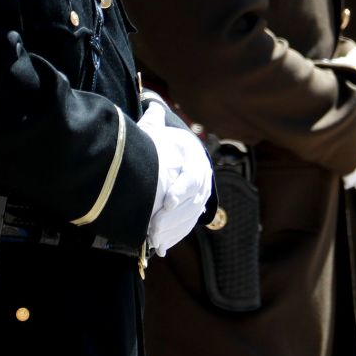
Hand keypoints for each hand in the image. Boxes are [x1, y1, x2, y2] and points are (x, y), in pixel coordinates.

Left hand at [141, 103, 213, 256]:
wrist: (179, 156)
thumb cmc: (164, 143)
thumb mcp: (158, 132)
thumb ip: (154, 122)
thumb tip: (152, 107)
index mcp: (195, 161)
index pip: (192, 178)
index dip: (180, 191)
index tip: (166, 203)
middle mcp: (203, 182)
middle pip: (190, 204)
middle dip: (172, 218)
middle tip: (153, 227)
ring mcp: (199, 199)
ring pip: (189, 219)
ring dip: (171, 231)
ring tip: (153, 239)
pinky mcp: (193, 212)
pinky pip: (186, 227)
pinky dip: (173, 238)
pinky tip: (160, 248)